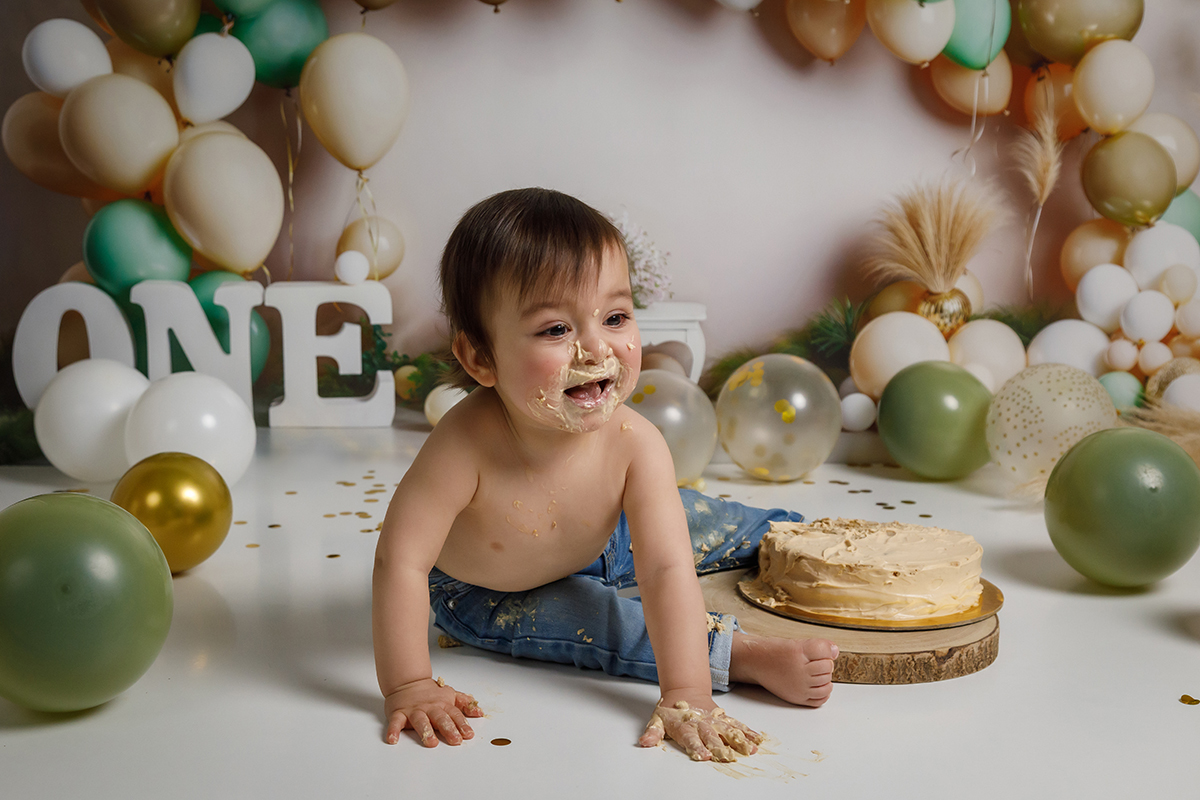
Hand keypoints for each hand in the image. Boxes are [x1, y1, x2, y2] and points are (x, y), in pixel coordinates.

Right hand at [383, 677, 482, 746]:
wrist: (408, 681)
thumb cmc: (430, 692)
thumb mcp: (450, 695)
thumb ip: (465, 704)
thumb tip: (480, 712)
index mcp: (443, 704)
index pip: (455, 715)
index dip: (462, 724)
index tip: (468, 734)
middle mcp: (429, 708)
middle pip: (440, 718)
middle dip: (448, 729)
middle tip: (455, 740)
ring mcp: (414, 710)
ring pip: (420, 720)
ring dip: (426, 731)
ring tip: (431, 742)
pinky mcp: (399, 713)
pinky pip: (395, 722)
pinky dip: (393, 730)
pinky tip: (393, 739)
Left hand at [638, 695, 762, 761]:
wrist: (684, 691)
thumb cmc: (671, 711)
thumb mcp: (657, 721)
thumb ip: (652, 733)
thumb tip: (644, 742)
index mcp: (686, 727)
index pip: (691, 739)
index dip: (698, 747)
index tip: (705, 755)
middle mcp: (702, 724)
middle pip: (712, 738)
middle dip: (720, 748)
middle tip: (730, 757)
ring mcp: (714, 721)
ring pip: (728, 731)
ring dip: (740, 741)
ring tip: (750, 750)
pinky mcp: (723, 719)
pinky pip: (737, 725)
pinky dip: (747, 732)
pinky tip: (757, 740)